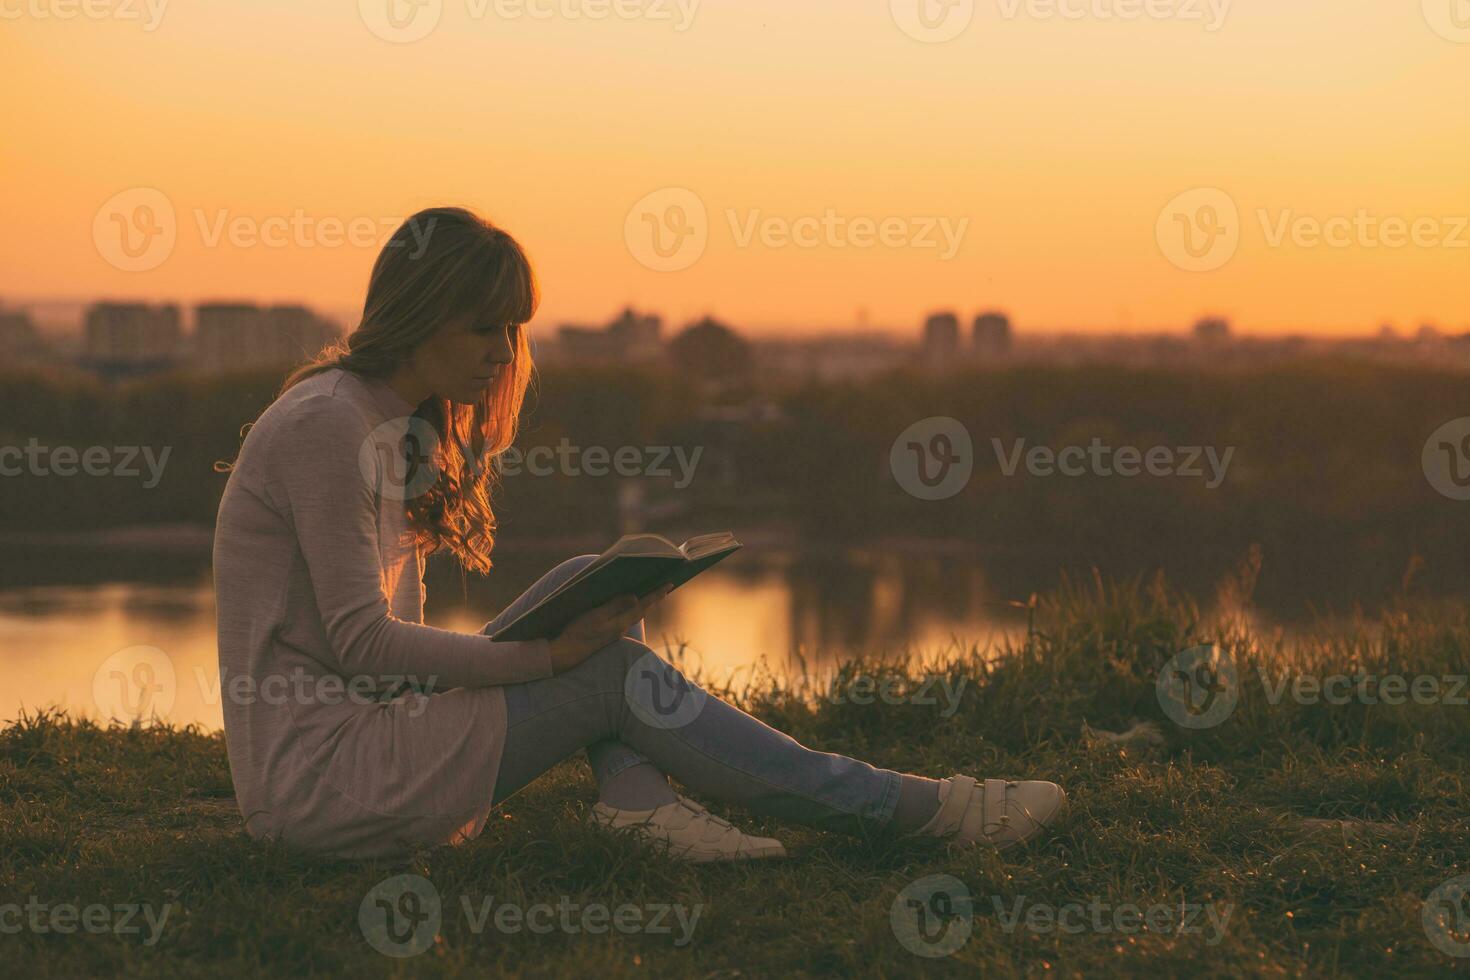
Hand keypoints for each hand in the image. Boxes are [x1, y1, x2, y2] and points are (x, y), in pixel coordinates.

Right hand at [546, 585, 671, 673]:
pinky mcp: (607, 635)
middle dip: (653, 598)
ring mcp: (614, 633)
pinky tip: (629, 606)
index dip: (656, 595)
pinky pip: (624, 618)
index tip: (669, 584)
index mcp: (620, 623)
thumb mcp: (596, 615)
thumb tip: (635, 597)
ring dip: (643, 604)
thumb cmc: (578, 633)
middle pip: (641, 610)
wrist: (566, 654)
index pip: (643, 606)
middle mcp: (621, 629)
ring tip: (651, 593)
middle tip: (665, 587)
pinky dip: (631, 610)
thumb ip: (616, 606)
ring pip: (633, 615)